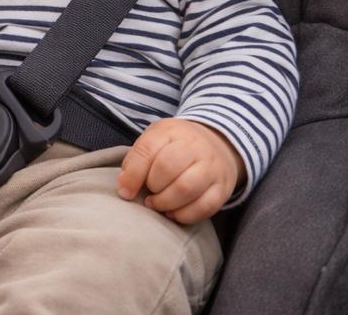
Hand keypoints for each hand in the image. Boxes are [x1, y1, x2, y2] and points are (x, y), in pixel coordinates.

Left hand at [116, 118, 243, 224]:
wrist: (217, 144)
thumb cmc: (175, 146)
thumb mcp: (153, 141)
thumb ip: (136, 160)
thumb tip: (125, 188)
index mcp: (170, 131)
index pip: (147, 150)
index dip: (132, 175)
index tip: (125, 192)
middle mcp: (195, 146)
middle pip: (167, 168)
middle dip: (152, 187)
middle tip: (148, 195)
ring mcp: (212, 167)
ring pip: (187, 189)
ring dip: (166, 203)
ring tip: (157, 205)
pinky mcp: (223, 187)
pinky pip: (204, 207)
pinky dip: (184, 215)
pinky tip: (173, 213)